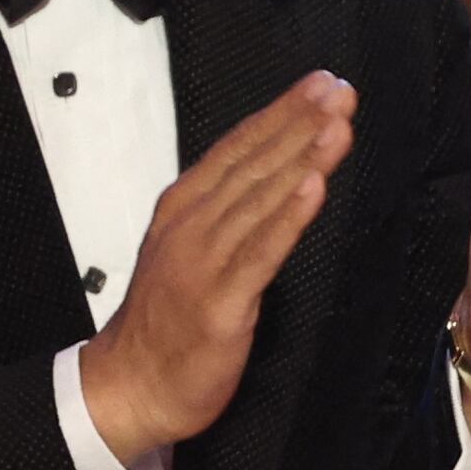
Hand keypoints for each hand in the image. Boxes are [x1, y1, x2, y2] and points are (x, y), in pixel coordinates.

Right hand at [77, 71, 354, 469]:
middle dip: (299, 123)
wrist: (130, 385)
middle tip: (340, 90)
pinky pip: (260, 254)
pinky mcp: (220, 303)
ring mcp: (204, 263)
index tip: (321, 84)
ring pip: (260, 200)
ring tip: (337, 124)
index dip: (281, 114)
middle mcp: (191, 227)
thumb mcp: (192, 251)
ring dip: (301, 159)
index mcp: (184, 209)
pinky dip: (287, 219)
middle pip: (252, 165)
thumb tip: (274, 175)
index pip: (237, 150)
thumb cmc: (168, 319)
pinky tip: (314, 188)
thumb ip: (228, 213)